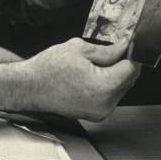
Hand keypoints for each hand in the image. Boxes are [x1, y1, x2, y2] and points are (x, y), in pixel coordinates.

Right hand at [0, 38, 140, 121]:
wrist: (28, 87)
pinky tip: (90, 76)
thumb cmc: (47, 69)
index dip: (132, 54)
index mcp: (103, 86)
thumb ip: (107, 50)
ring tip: (95, 65)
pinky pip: (110, 97)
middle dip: (123, 64)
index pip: (132, 69)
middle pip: (128, 80)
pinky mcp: (95, 115)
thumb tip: (124, 47)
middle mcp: (105, 104)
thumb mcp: (79, 49)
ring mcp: (100, 112)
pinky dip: (106, 85)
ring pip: (120, 88)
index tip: (129, 44)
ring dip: (115, 75)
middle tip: (112, 50)